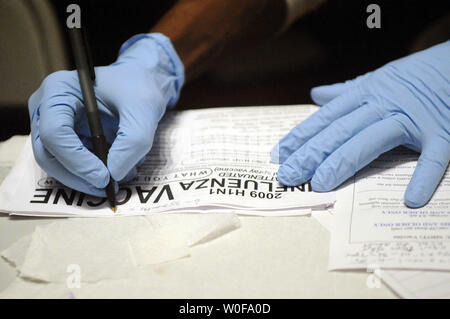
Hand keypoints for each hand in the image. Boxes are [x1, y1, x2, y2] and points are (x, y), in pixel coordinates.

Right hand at [28, 33, 183, 196]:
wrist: (140, 84)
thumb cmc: (138, 88)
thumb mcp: (143, 112)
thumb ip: (132, 143)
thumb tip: (114, 174)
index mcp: (58, 91)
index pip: (54, 132)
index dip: (77, 160)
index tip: (105, 176)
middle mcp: (46, 108)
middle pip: (48, 153)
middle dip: (78, 176)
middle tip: (107, 187)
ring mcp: (51, 125)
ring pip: (57, 165)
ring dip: (85, 179)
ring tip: (118, 178)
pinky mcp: (64, 140)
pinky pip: (69, 165)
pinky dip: (90, 174)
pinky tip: (116, 171)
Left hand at [272, 41, 448, 207]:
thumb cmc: (413, 77)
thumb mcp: (376, 80)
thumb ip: (345, 92)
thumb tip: (316, 95)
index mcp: (365, 93)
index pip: (326, 118)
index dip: (301, 136)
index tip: (279, 155)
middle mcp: (383, 104)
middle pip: (340, 131)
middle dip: (310, 154)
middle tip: (288, 176)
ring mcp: (412, 119)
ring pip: (371, 140)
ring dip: (344, 163)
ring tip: (320, 185)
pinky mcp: (442, 132)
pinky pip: (433, 157)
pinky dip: (424, 177)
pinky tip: (410, 199)